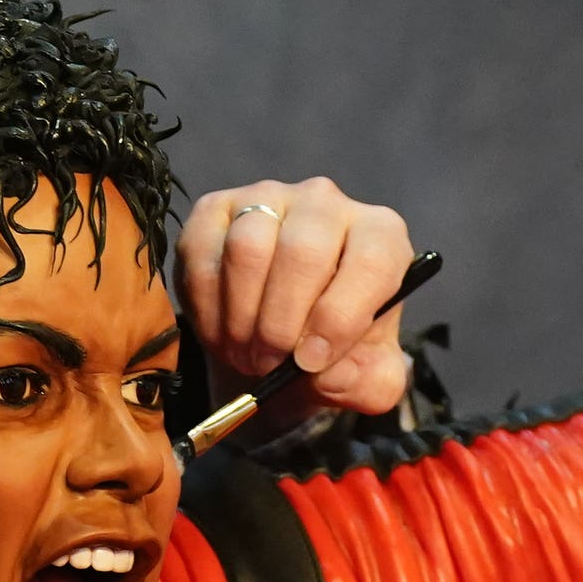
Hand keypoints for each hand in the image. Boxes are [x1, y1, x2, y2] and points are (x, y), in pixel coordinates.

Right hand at [176, 177, 415, 416]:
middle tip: (270, 364)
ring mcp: (268, 198)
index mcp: (380, 236)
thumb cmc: (331, 350)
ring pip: (248, 247)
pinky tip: (221, 333)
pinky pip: (202, 252)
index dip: (339, 317)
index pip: (371, 261)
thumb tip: (330, 373)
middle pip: (303, 250)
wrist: (280, 343)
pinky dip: (206, 307)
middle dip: (280, 323)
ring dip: (241, 317)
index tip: (311, 362)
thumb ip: (367, 383)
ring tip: (246, 353)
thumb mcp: (366, 377)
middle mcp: (327, 204)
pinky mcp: (216, 208)